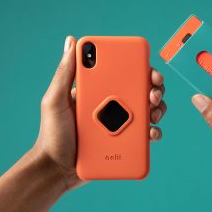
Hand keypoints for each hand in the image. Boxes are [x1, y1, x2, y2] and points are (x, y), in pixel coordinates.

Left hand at [34, 36, 165, 189]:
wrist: (57, 169)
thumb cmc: (53, 134)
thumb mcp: (55, 100)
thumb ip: (64, 73)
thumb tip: (71, 41)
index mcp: (98, 90)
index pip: (123, 73)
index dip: (140, 69)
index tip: (148, 71)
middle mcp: (112, 104)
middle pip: (141, 90)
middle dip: (155, 89)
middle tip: (154, 95)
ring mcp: (120, 123)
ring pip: (148, 110)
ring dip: (158, 108)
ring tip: (154, 114)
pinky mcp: (124, 141)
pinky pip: (145, 134)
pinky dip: (154, 131)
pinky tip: (152, 133)